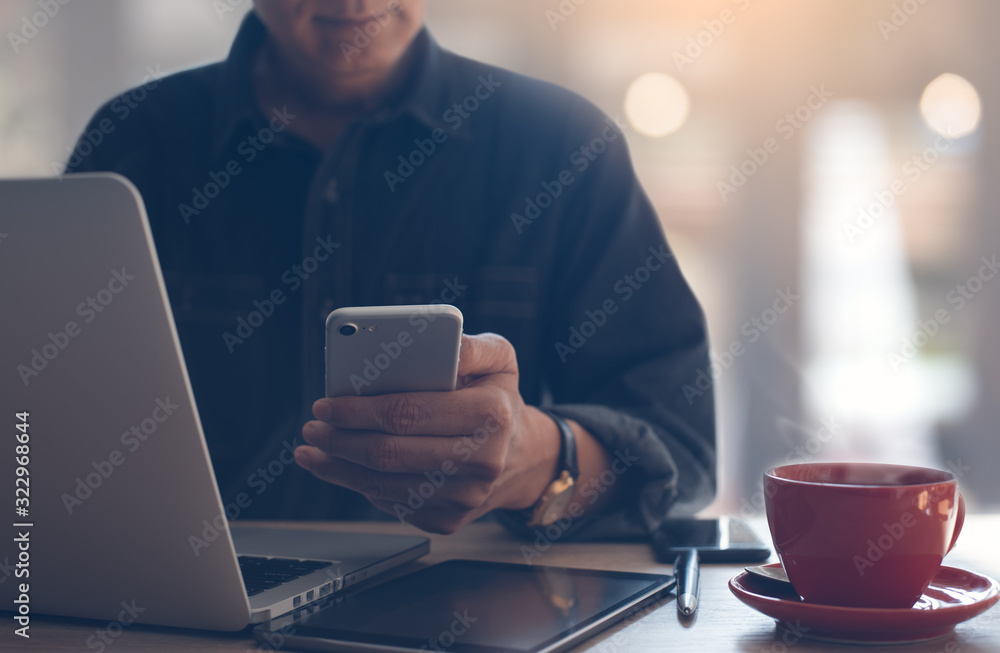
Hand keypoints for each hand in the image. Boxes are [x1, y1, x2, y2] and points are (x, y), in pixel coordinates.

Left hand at [295, 333, 560, 532]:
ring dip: (340, 468)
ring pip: (384, 485)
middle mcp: (482, 461)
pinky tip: (346, 468)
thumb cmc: (499, 399)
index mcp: (490, 414)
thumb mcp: (499, 358)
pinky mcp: (449, 520)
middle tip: (314, 427)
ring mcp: (465, 497)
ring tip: (316, 448)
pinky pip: (393, 504)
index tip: (326, 404)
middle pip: (390, 454)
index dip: (359, 411)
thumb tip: (440, 345)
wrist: (522, 457)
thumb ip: (470, 346)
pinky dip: (362, 486)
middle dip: (340, 440)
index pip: (409, 413)